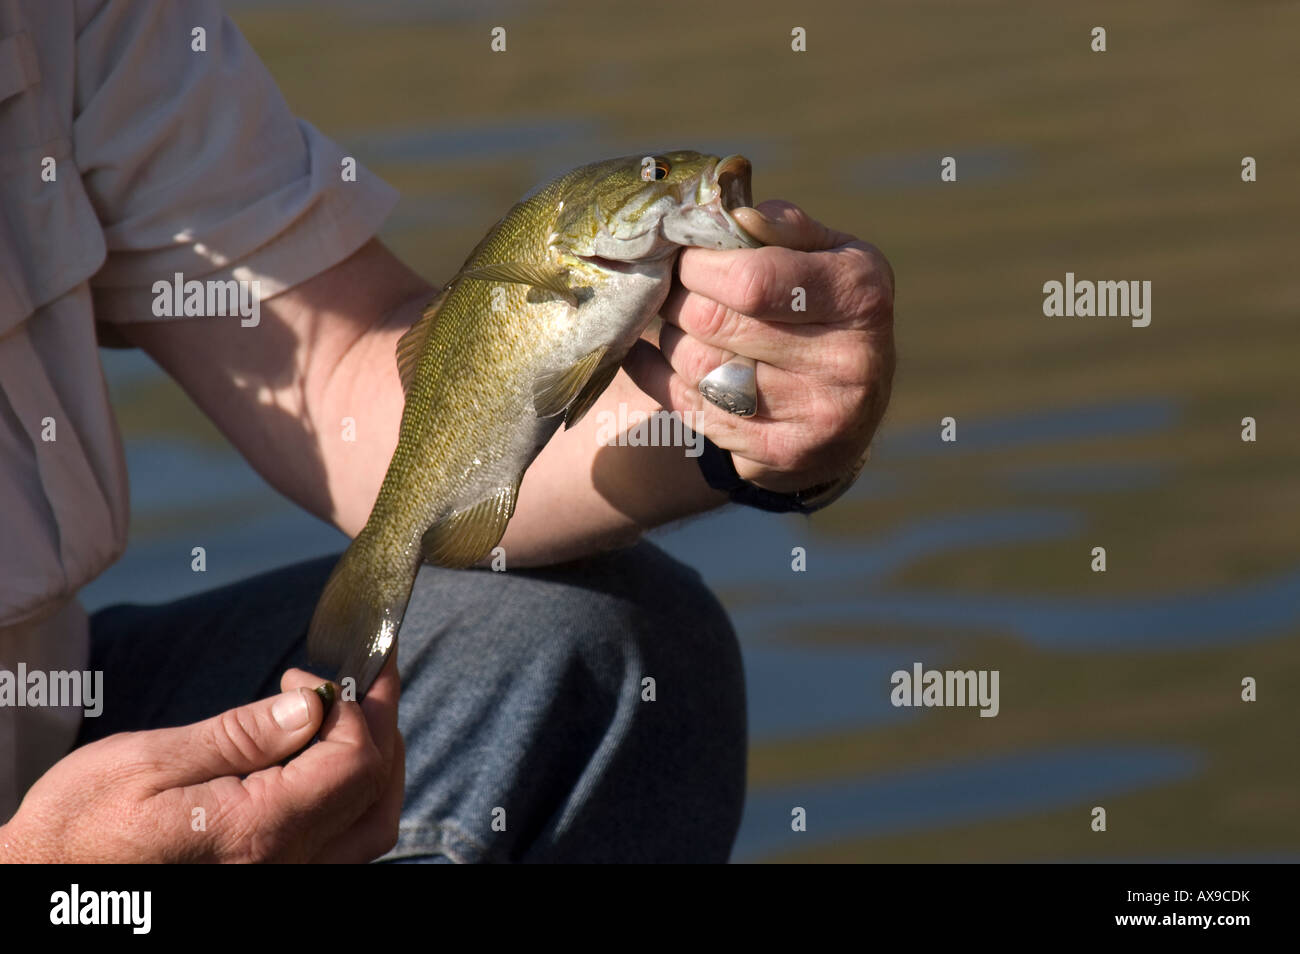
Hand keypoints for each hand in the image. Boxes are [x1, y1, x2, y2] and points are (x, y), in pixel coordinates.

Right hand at [0, 656, 402, 862]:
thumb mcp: (150, 763)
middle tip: (360, 678)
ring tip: (350, 712)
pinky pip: (345, 846)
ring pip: (372, 825)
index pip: (355, 761)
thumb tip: (313, 704)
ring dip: (376, 762)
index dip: (359, 704)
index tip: (325, 668)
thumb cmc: (81, 826)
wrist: (45, 885)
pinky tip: (326, 759)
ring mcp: (285, 882)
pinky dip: (355, 796)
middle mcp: (286, 867)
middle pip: (376, 791)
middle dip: (381, 724)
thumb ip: (242, 735)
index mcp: (259, 832)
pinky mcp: (275, 884)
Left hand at [625, 199, 895, 494]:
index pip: (751, 278)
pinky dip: (657, 376)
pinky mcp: (782, 455)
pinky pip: (690, 408)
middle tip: (667, 285)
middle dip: (676, 298)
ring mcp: (816, 415)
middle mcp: (848, 360)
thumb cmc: (824, 310)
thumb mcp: (826, 256)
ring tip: (674, 321)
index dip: (698, 264)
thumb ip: (782, 228)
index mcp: (859, 294)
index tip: (682, 254)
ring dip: (669, 338)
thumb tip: (732, 213)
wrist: (846, 415)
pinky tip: (651, 354)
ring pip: (697, 367)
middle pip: (714, 322)